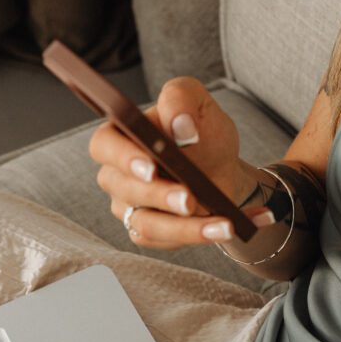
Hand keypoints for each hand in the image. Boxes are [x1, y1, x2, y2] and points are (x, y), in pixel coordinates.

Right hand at [89, 77, 266, 248]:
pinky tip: (236, 226)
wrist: (219, 167)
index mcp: (119, 136)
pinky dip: (205, 235)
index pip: (105, 147)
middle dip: (161, 197)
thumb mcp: (197, 103)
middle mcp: (116, 175)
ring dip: (187, 228)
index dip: (124, 158)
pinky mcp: (146, 232)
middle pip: (126, 191)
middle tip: (190, 200)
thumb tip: (181, 126)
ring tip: (225, 224)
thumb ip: (183, 99)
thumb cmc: (200, 133)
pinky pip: (168, 242)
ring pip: (147, 225)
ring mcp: (128, 207)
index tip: (152, 168)